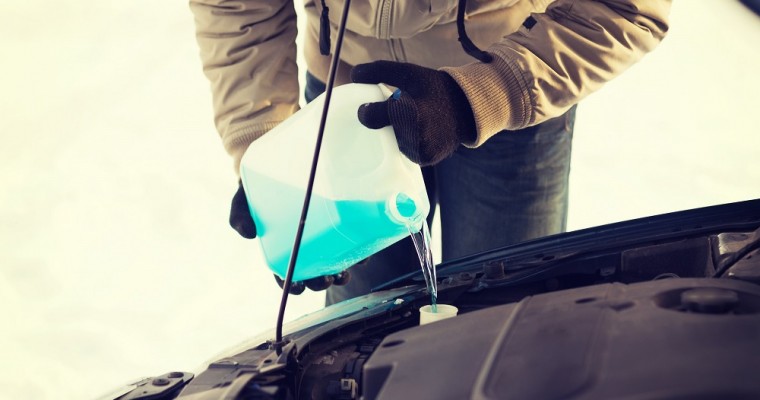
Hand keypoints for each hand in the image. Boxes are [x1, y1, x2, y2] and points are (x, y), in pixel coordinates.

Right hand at [229, 181, 351, 292]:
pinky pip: (353, 243)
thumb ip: (239, 214)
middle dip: (320, 282)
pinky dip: (359, 252)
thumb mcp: (244, 199)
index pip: (287, 275)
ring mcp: (324, 237)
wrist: (281, 162)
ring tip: (343, 273)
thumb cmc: (259, 188)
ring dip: (340, 274)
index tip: (296, 285)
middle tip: (326, 278)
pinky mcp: (341, 224)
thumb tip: (247, 234)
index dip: (292, 285)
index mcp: (282, 249)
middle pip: (313, 274)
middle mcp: (304, 247)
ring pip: (334, 263)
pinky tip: (363, 254)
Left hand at [351, 61, 476, 165]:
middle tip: (399, 112)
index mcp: (409, 111)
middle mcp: (415, 134)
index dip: (366, 112)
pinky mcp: (426, 159)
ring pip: (394, 144)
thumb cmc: (433, 89)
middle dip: (385, 123)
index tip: (366, 109)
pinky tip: (419, 132)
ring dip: (397, 134)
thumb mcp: (409, 73)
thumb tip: (354, 74)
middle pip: (383, 131)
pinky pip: (406, 153)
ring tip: (411, 121)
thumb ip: (379, 71)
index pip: (372, 117)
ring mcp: (421, 150)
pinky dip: (408, 143)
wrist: (467, 109)